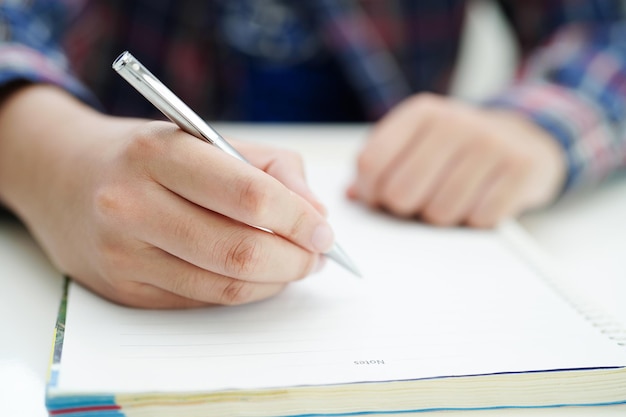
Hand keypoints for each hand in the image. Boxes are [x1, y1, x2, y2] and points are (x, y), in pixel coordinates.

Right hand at [0, 85, 331, 307]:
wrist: (62, 176)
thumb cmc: (147, 154)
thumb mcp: (208, 138)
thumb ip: (273, 169)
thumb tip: (316, 216)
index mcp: (159, 154)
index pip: (249, 196)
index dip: (297, 219)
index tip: (323, 231)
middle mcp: (132, 205)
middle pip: (240, 252)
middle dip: (295, 260)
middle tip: (316, 255)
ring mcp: (124, 253)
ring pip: (224, 286)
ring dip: (275, 282)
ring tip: (294, 266)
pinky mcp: (124, 289)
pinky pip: (202, 301)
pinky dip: (242, 292)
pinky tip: (256, 275)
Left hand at [348, 93, 566, 227]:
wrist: (523, 137)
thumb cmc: (458, 146)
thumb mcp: (417, 141)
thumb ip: (382, 164)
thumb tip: (352, 194)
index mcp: (421, 113)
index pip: (372, 162)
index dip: (369, 192)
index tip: (376, 199)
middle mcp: (454, 121)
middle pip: (401, 193)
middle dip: (405, 209)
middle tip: (419, 201)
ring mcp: (490, 143)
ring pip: (439, 213)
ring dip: (442, 218)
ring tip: (453, 197)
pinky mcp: (520, 167)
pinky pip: (479, 219)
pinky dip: (475, 220)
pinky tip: (481, 200)